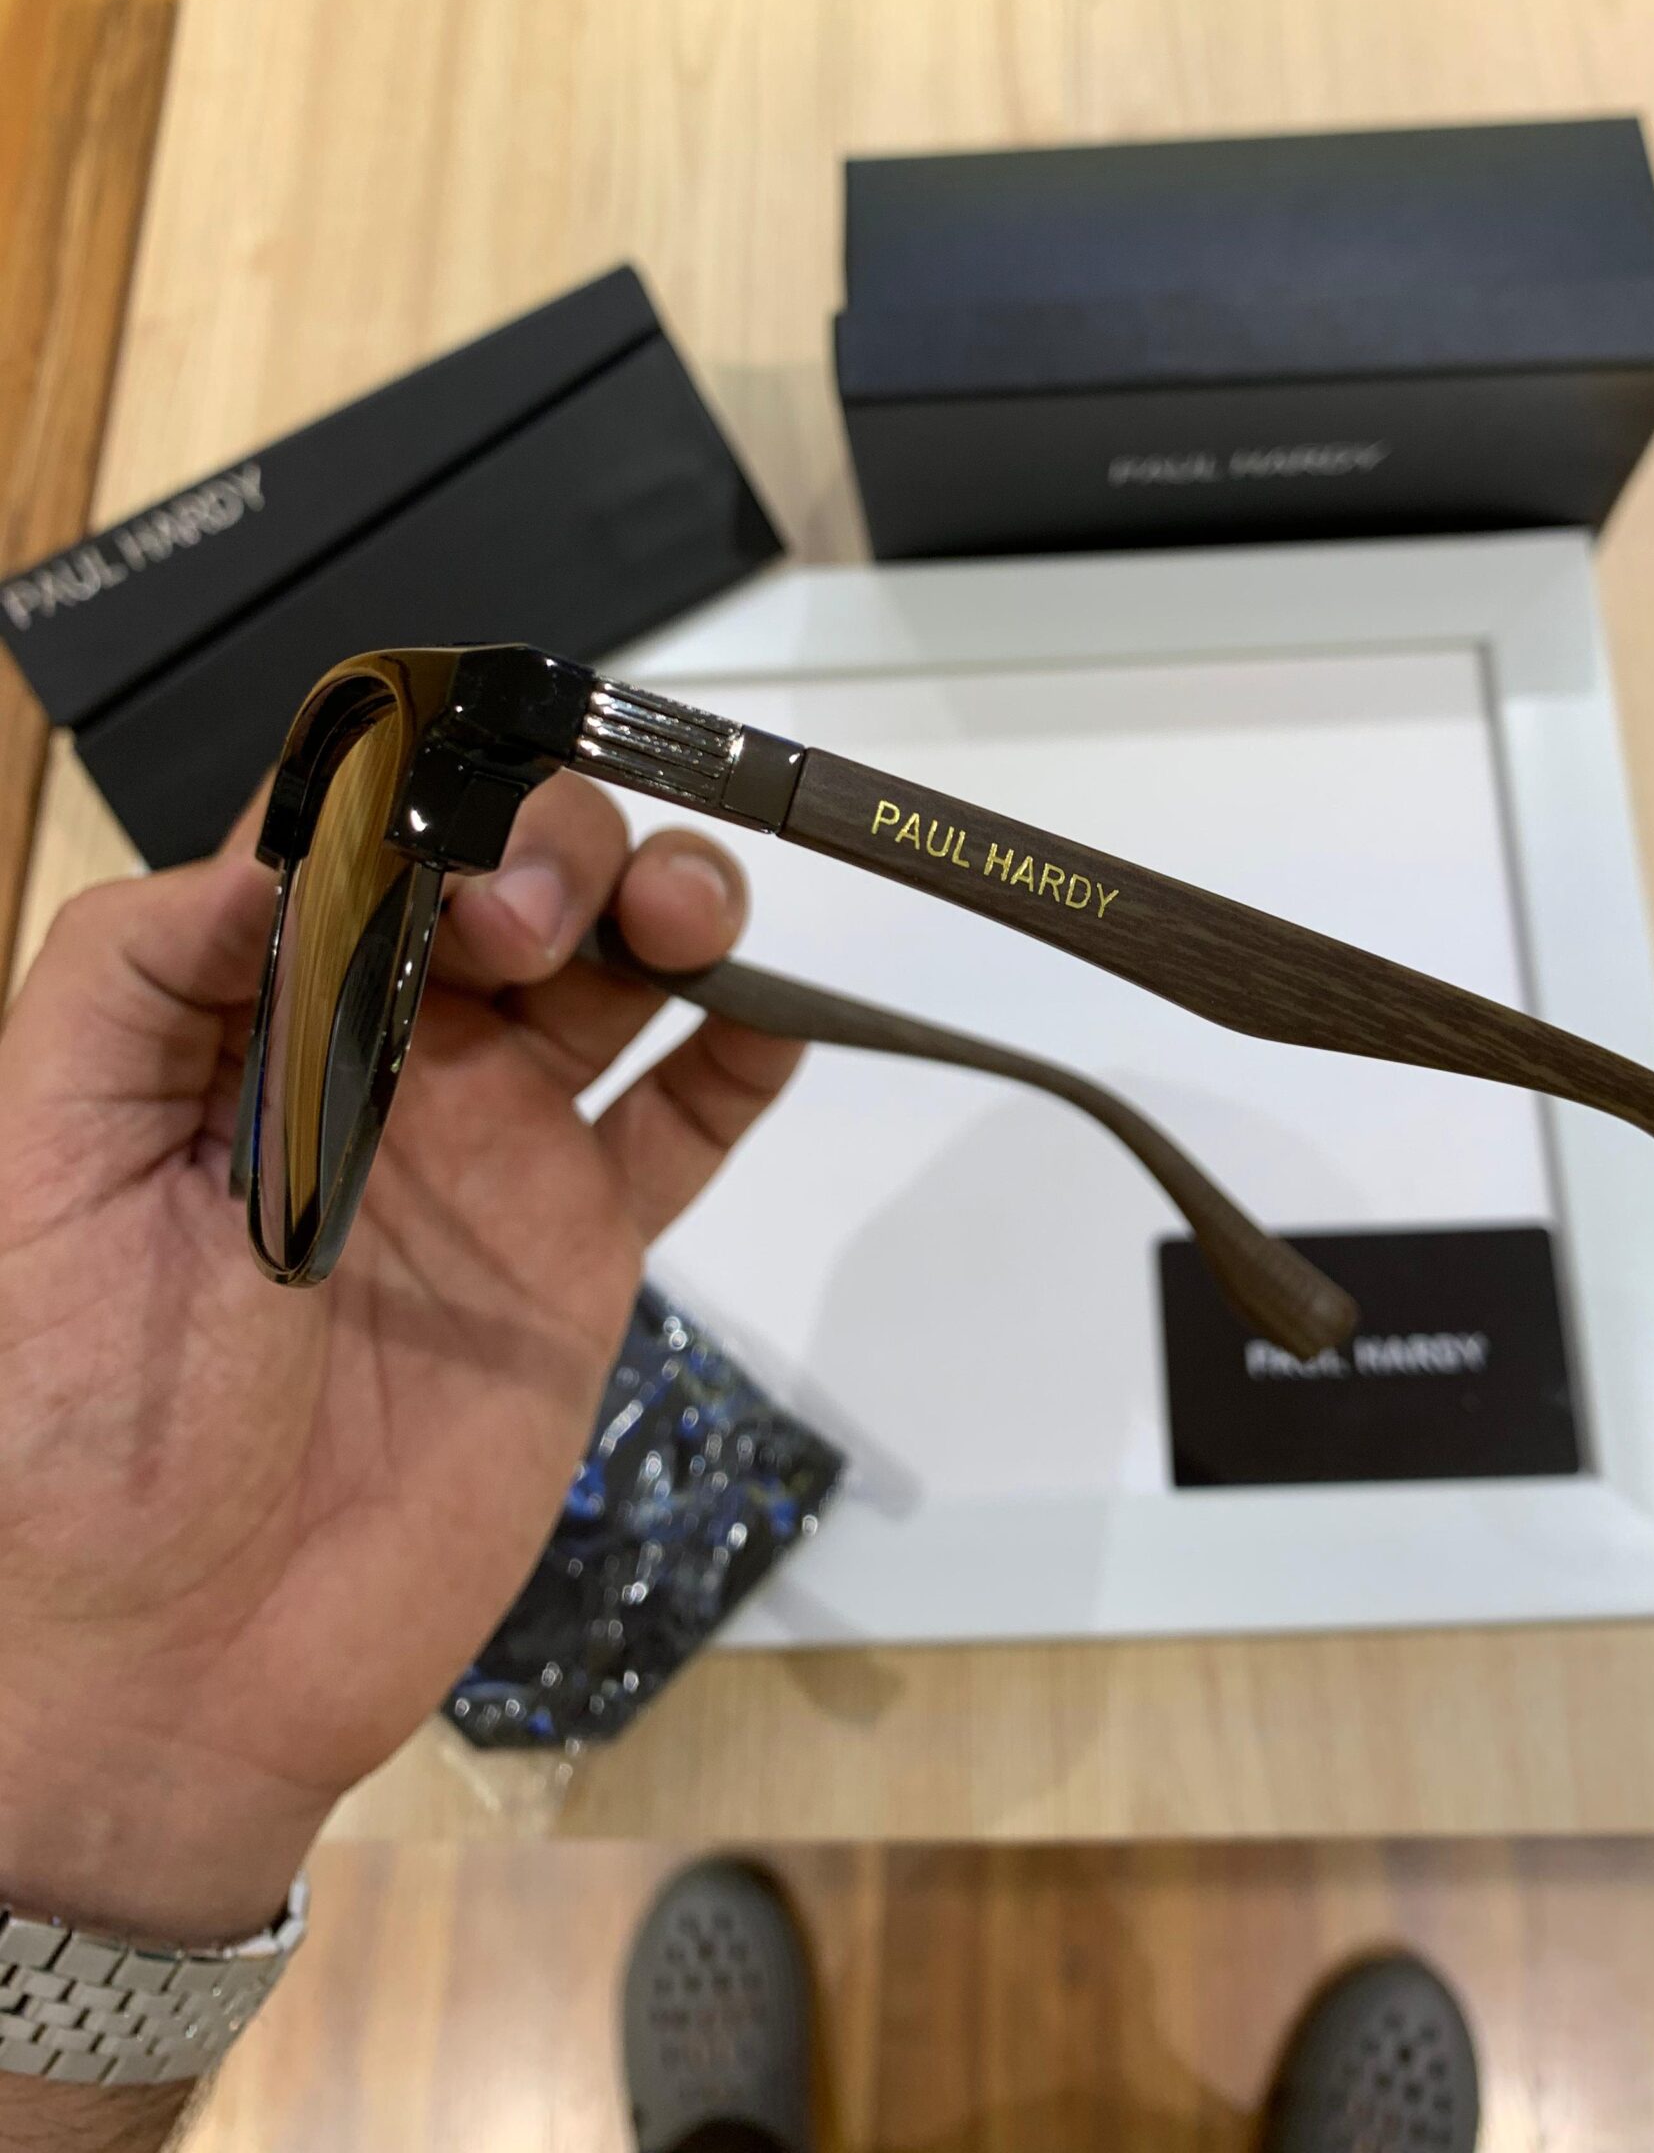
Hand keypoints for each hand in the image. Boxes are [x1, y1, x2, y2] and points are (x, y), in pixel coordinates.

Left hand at [0, 781, 799, 1947]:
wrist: (168, 1665)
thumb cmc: (63, 1424)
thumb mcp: (43, 1163)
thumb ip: (137, 979)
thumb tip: (277, 844)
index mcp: (251, 1016)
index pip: (364, 841)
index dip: (426, 797)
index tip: (453, 827)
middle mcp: (381, 1058)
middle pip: (514, 880)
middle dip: (558, 847)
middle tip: (537, 921)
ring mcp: (491, 1153)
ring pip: (616, 974)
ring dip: (672, 905)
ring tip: (686, 922)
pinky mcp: (577, 1255)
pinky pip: (681, 1129)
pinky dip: (745, 1058)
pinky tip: (772, 1019)